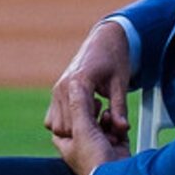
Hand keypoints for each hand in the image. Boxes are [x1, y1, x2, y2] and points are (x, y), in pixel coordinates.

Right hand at [46, 21, 132, 174]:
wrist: (104, 40)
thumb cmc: (114, 58)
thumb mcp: (121, 83)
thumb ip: (119, 107)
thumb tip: (122, 128)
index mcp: (78, 82)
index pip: (78, 119)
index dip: (92, 131)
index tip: (108, 134)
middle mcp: (62, 87)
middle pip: (63, 127)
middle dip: (82, 134)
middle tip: (103, 129)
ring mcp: (56, 90)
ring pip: (55, 125)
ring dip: (73, 130)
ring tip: (94, 121)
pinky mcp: (56, 93)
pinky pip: (51, 119)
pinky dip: (66, 124)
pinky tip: (85, 118)